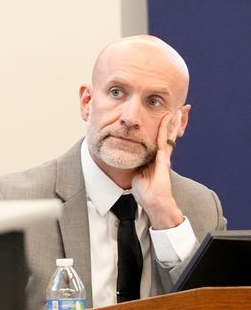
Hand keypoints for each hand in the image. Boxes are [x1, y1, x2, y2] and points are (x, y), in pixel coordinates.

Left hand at [131, 111, 183, 229]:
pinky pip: (163, 140)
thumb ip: (137, 164)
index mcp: (155, 158)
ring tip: (177, 109)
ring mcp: (164, 156)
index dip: (162, 128)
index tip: (165, 116)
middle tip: (179, 108)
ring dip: (172, 121)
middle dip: (173, 122)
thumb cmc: (145, 191)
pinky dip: (165, 128)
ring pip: (168, 134)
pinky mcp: (163, 159)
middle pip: (167, 134)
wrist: (154, 201)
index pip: (158, 139)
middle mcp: (162, 155)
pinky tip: (167, 118)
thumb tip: (130, 157)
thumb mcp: (138, 173)